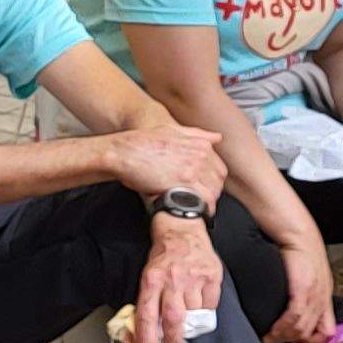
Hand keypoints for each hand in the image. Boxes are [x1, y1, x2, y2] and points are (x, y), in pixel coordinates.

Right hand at [100, 122, 225, 201]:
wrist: (123, 152)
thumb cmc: (141, 143)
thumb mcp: (171, 131)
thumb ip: (196, 135)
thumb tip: (216, 137)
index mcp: (199, 144)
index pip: (219, 169)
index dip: (213, 182)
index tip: (205, 189)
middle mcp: (200, 155)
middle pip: (218, 182)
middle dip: (212, 193)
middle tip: (200, 201)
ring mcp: (193, 169)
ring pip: (213, 192)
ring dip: (207, 203)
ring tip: (195, 209)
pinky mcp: (183, 183)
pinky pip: (202, 200)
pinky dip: (200, 209)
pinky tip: (191, 212)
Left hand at [135, 218, 223, 342]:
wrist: (182, 230)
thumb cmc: (162, 257)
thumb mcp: (147, 276)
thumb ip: (147, 302)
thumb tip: (141, 335)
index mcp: (151, 280)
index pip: (147, 316)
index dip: (147, 340)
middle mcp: (172, 279)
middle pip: (173, 320)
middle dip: (172, 341)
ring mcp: (194, 277)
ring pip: (194, 314)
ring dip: (191, 322)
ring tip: (187, 316)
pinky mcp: (212, 275)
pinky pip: (210, 305)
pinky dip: (205, 310)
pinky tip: (200, 303)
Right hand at [271, 239, 338, 342]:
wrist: (296, 232)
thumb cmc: (296, 251)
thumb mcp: (306, 276)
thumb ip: (303, 294)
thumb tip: (291, 310)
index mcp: (324, 296)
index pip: (326, 332)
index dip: (311, 342)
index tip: (291, 340)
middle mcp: (322, 298)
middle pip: (309, 333)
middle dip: (288, 341)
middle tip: (272, 340)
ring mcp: (315, 294)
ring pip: (301, 328)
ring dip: (282, 336)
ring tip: (267, 336)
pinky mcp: (304, 288)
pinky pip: (294, 316)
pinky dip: (281, 327)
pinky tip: (271, 329)